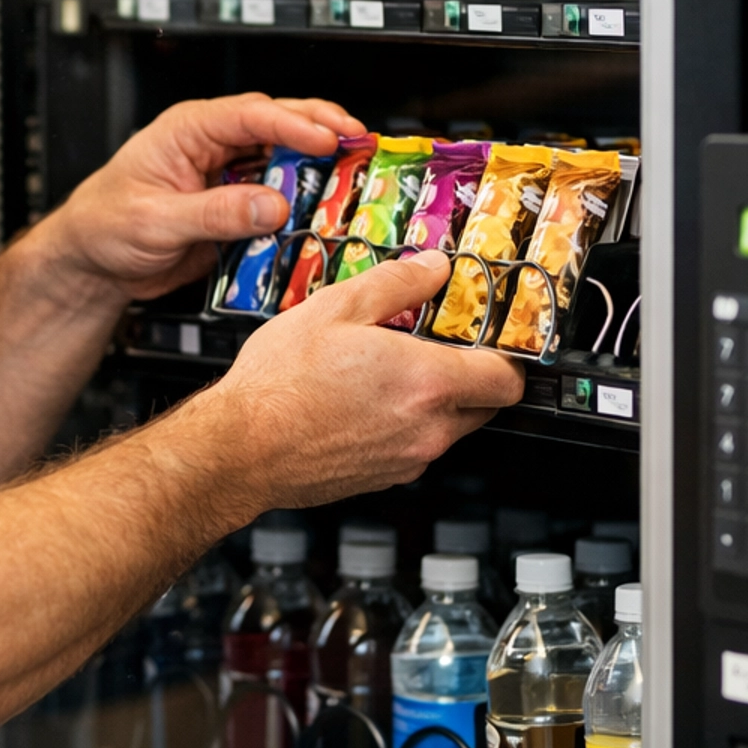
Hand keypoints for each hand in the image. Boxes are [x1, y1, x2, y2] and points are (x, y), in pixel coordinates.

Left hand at [34, 92, 360, 302]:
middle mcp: (212, 145)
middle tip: (362, 145)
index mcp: (188, 130)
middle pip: (278, 126)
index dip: (293, 124)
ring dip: (318, 169)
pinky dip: (302, 205)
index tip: (328, 139)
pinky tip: (325, 213)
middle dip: (322, 132)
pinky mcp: (235, 206)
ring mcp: (227, 175)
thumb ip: (215, 213)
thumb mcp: (156, 221)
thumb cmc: (103, 226)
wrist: (91, 264)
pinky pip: (276, 199)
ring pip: (283, 160)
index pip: (250, 115)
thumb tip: (272, 205)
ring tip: (357, 177)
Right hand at [198, 250, 524, 511]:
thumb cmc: (278, 386)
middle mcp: (428, 428)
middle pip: (486, 403)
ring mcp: (408, 458)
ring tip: (388, 369)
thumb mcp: (335, 309)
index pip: (508, 377)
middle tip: (436, 344)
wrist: (238, 450)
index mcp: (427, 382)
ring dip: (434, 399)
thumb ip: (396, 284)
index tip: (488, 334)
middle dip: (471, 372)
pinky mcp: (385, 477)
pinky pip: (415, 445)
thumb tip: (432, 269)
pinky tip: (364, 400)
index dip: (505, 353)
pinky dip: (405, 423)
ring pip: (449, 426)